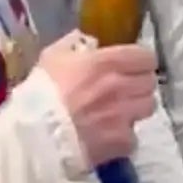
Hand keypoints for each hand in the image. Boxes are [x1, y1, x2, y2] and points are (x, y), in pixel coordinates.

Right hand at [39, 31, 156, 168]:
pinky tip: (111, 136)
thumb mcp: (52, 58)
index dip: (141, 62)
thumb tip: (88, 41)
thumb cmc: (40, 93)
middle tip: (126, 90)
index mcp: (106, 62)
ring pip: (149, 107)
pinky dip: (125, 137)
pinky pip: (134, 136)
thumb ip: (73, 43)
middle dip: (140, 84)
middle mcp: (121, 86)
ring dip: (137, 108)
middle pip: (150, 82)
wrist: (32, 137)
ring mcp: (124, 115)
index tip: (133, 66)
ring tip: (121, 112)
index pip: (146, 57)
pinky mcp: (122, 141)